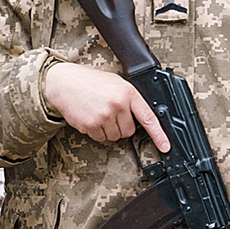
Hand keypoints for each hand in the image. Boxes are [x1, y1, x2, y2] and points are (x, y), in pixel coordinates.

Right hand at [45, 63, 170, 150]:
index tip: (165, 147)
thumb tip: (141, 118)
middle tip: (110, 113)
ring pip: (115, 137)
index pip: (148, 118)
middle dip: (121, 126)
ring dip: (108, 130)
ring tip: (99, 113)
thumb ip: (130, 99)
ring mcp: (104, 116)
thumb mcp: (115, 83)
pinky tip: (90, 117)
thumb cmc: (89, 82)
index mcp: (128, 93)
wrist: (64, 83)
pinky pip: (101, 139)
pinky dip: (96, 132)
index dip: (159, 135)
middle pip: (129, 132)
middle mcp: (118, 105)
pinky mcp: (91, 126)